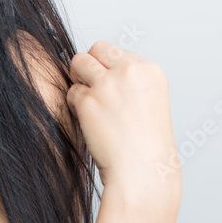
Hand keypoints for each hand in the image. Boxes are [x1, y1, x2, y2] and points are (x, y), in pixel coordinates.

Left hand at [66, 41, 181, 200]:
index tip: (115, 92)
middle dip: (90, 66)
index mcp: (150, 71)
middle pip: (95, 48)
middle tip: (95, 91)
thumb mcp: (148, 100)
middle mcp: (130, 72)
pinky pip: (71, 92)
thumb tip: (96, 61)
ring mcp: (109, 85)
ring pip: (78, 62)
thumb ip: (128, 78)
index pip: (115, 50)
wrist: (143, 174)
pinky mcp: (89, 101)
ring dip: (79, 81)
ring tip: (92, 105)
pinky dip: (75, 106)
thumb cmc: (144, 143)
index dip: (108, 69)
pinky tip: (90, 123)